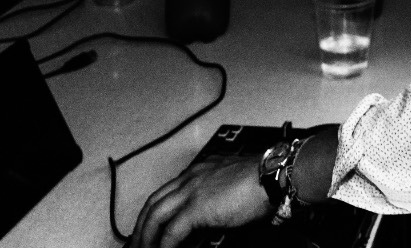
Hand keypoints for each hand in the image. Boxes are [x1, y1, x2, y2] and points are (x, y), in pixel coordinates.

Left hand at [128, 154, 271, 247]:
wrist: (273, 175)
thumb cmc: (263, 180)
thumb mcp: (233, 185)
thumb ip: (218, 197)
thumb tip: (213, 218)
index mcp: (199, 171)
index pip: (167, 191)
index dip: (155, 210)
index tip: (150, 224)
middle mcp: (191, 178)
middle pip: (154, 202)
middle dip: (142, 224)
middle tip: (137, 242)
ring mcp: (192, 191)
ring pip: (156, 215)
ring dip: (146, 236)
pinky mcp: (197, 208)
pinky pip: (171, 231)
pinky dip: (164, 245)